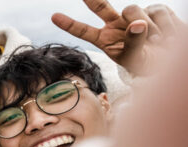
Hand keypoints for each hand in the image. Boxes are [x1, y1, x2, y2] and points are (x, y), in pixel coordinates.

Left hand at [51, 0, 184, 74]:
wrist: (170, 59)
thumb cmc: (147, 62)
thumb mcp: (136, 58)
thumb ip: (133, 42)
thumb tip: (136, 24)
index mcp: (105, 39)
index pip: (84, 31)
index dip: (69, 24)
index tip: (54, 16)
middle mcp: (116, 24)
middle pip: (101, 7)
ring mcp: (133, 16)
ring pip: (132, 10)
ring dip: (146, 27)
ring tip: (156, 41)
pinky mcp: (152, 9)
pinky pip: (156, 12)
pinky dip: (163, 26)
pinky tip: (166, 36)